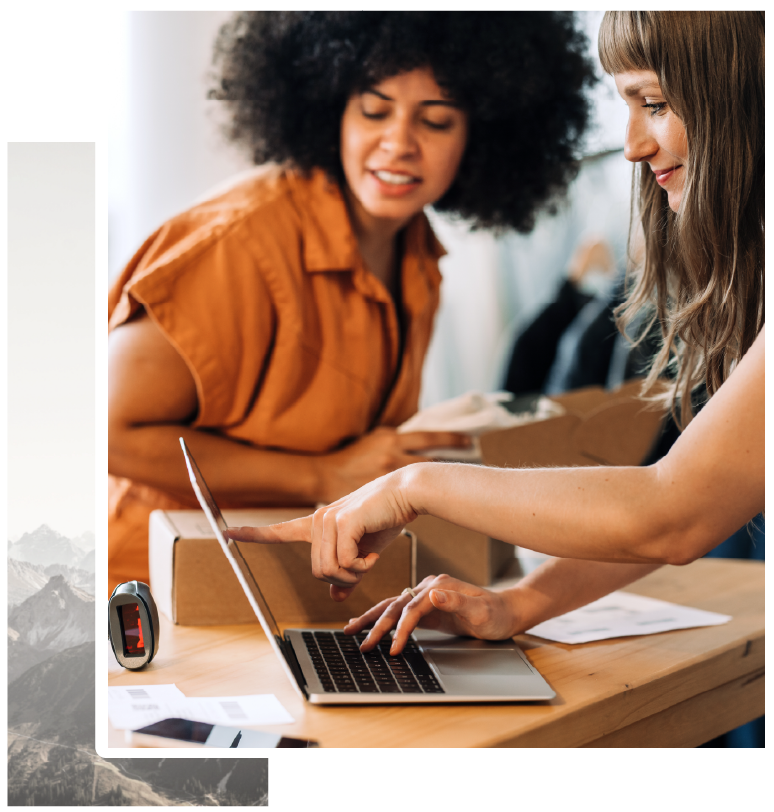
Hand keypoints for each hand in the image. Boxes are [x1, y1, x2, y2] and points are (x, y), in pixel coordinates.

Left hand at [227, 465, 422, 597]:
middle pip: (318, 572)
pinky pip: (344, 563)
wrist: (405, 494)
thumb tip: (335, 597)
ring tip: (370, 558)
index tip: (227, 534)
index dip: (253, 535)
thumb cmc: (385, 519)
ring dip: (354, 574)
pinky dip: (362, 567)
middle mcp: (318, 520)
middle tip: (364, 567)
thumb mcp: (365, 552)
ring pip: (329, 571)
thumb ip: (348, 573)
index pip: (279, 531)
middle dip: (343, 578)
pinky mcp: (343, 523)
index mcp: (318, 524)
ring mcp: (328, 520)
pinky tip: (374, 554)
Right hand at [318, 427, 470, 503]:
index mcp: (392, 440)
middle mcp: (393, 456)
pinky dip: (421, 495)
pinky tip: (431, 497)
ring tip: (455, 481)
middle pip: (432, 459)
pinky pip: (408, 496)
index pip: (430, 437)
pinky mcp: (382, 494)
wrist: (325, 475)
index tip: (469, 440)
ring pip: (424, 477)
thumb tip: (424, 441)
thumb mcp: (376, 439)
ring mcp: (388, 477)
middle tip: (472, 459)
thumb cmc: (353, 457)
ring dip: (439, 479)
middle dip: (452, 460)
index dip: (452, 438)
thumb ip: (398, 439)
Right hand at [344, 574, 519, 654]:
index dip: (401, 629)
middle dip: (377, 625)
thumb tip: (433, 594)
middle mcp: (429, 588)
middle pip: (396, 606)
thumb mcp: (481, 611)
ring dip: (372, 619)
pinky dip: (383, 618)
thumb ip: (457, 602)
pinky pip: (399, 612)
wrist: (506, 612)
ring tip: (350, 629)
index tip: (392, 648)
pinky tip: (370, 623)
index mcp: (439, 586)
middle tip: (361, 644)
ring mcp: (426, 596)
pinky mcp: (426, 607)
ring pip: (392, 607)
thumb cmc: (496, 613)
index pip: (412, 609)